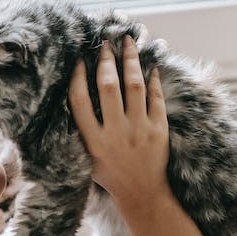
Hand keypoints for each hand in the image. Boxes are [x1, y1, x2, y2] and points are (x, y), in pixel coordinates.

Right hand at [68, 35, 169, 210]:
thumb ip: (83, 132)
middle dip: (106, 60)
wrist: (142, 193)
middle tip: (106, 43)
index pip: (80, 101)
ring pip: (134, 86)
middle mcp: (115, 133)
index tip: (79, 59)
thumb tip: (77, 98)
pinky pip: (156, 98)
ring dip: (131, 61)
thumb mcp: (87, 158)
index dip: (78, 77)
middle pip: (107, 87)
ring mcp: (139, 129)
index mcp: (93, 141)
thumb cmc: (111, 175)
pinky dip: (153, 80)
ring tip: (129, 43)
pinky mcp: (159, 129)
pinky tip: (151, 66)